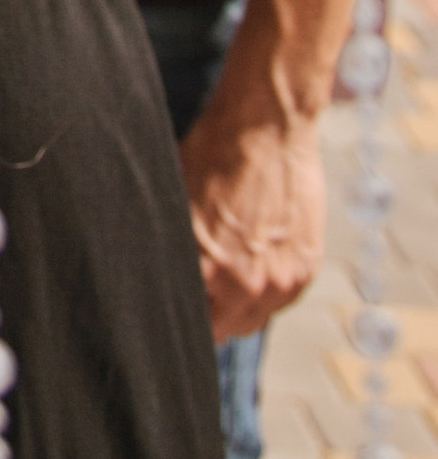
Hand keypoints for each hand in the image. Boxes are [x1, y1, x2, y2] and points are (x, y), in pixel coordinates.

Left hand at [176, 94, 324, 338]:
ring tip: (224, 278)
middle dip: (208, 319)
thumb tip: (152, 272)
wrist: (267, 127)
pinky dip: (265, 290)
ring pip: (254, 320)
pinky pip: (280, 300)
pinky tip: (251, 263)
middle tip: (196, 297)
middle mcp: (249, 285)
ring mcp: (283, 279)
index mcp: (209, 270)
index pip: (191, 326)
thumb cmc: (213, 155)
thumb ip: (171, 248)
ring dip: (238, 308)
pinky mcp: (306, 268)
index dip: (178, 319)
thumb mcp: (176, 201)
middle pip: (223, 331)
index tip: (170, 313)